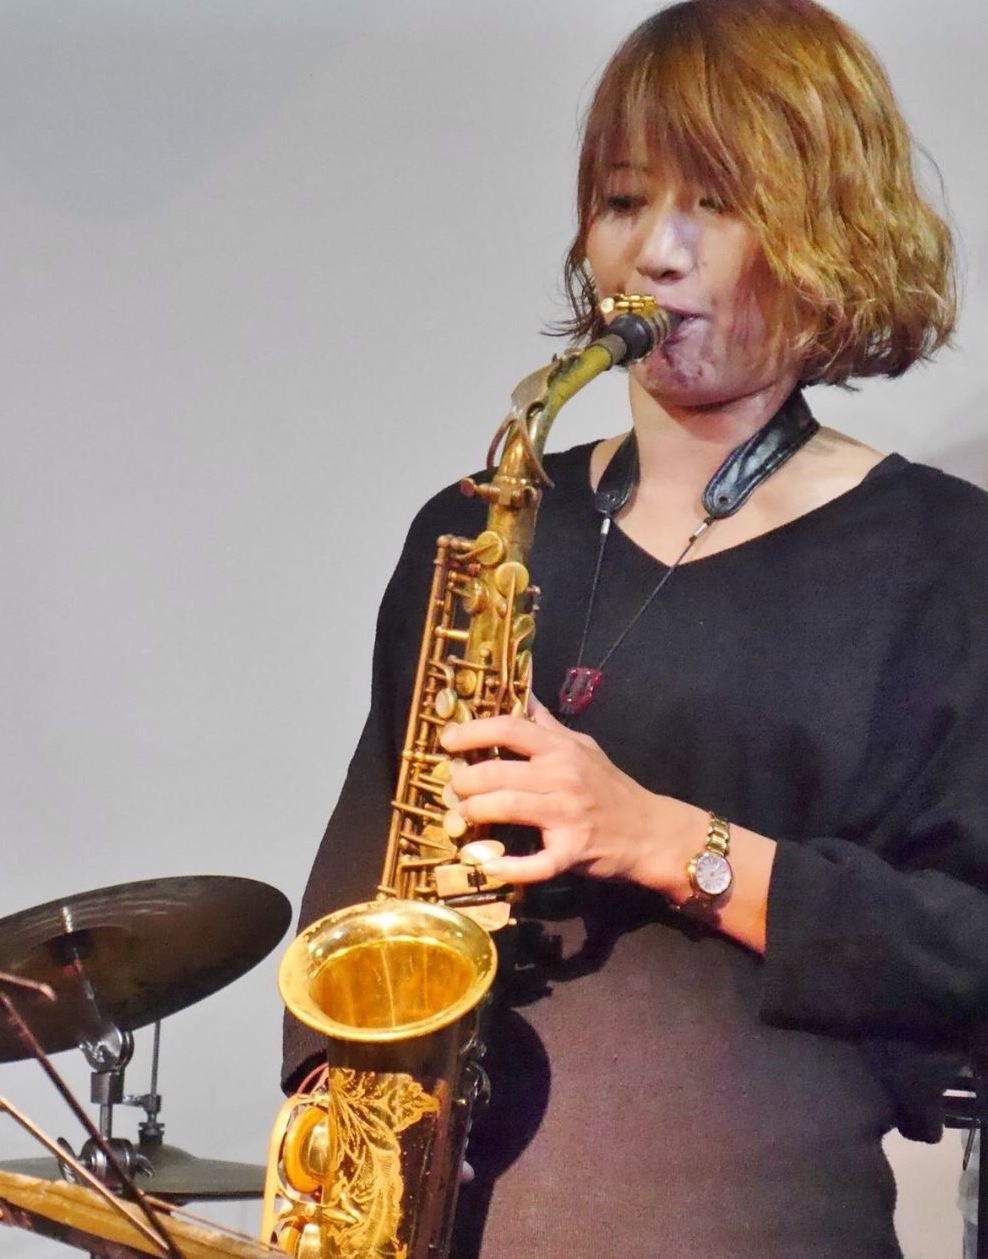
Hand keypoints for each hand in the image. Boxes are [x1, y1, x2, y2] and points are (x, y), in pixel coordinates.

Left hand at [440, 700, 696, 889]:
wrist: (650, 830)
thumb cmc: (611, 787)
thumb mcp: (584, 747)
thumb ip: (549, 726)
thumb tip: (523, 695)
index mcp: (562, 748)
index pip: (510, 728)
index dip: (473, 731)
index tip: (448, 741)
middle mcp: (563, 776)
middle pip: (498, 771)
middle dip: (464, 780)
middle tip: (451, 787)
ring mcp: (567, 814)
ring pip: (508, 807)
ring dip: (474, 812)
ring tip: (461, 817)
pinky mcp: (572, 850)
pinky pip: (536, 861)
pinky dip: (509, 867)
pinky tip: (487, 864)